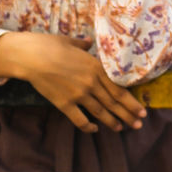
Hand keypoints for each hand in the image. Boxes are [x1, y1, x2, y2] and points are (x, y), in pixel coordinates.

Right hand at [0, 32, 146, 133]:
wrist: (30, 57)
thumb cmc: (49, 45)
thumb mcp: (70, 41)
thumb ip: (83, 45)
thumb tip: (88, 42)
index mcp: (95, 66)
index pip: (119, 88)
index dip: (132, 101)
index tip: (141, 110)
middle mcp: (91, 82)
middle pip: (114, 102)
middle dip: (128, 115)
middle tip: (139, 124)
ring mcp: (78, 94)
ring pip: (101, 112)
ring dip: (113, 122)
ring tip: (121, 128)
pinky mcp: (64, 104)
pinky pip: (80, 119)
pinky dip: (89, 126)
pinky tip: (94, 129)